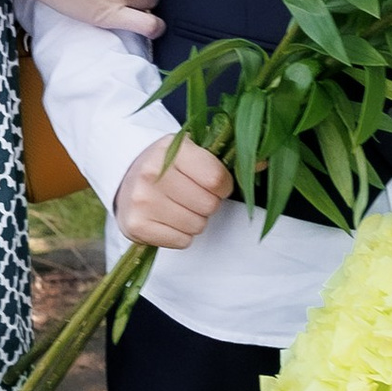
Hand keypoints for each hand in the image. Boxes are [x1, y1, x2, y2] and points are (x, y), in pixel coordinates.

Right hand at [115, 137, 233, 248]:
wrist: (126, 178)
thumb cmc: (169, 165)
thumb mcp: (195, 151)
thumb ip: (229, 158)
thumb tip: (264, 163)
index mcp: (171, 149)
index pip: (216, 178)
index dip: (223, 186)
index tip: (215, 184)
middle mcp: (151, 173)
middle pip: (208, 205)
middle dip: (208, 203)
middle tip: (193, 195)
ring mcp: (141, 201)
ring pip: (197, 225)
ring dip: (196, 219)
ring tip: (180, 206)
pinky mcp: (136, 226)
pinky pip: (181, 241)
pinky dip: (181, 234)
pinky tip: (169, 218)